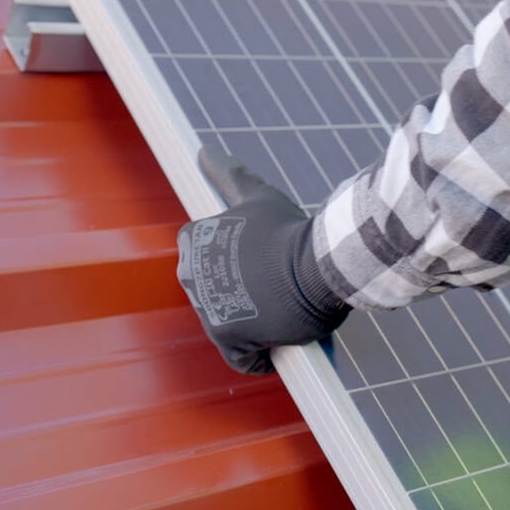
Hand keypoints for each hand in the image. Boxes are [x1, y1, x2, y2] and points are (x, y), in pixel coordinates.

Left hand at [176, 147, 349, 373]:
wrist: (319, 263)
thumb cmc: (291, 231)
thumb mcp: (257, 197)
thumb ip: (229, 175)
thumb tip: (203, 150)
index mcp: (192, 241)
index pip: (211, 264)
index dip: (244, 270)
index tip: (269, 270)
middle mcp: (190, 274)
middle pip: (220, 296)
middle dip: (249, 297)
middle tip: (282, 289)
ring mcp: (206, 308)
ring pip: (233, 326)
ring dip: (258, 324)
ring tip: (287, 313)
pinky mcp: (227, 337)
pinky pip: (243, 359)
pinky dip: (263, 357)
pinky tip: (284, 345)